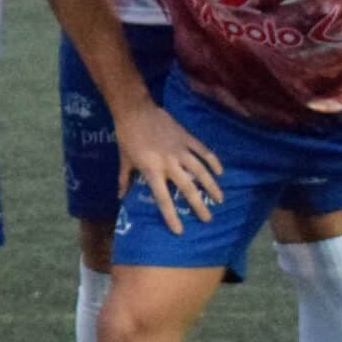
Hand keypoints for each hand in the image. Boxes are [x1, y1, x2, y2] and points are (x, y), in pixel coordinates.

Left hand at [114, 102, 224, 233]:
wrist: (135, 110)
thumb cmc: (127, 136)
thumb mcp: (124, 160)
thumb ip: (124, 179)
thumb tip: (121, 197)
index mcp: (152, 170)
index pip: (163, 198)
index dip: (171, 216)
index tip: (179, 230)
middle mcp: (169, 163)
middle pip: (187, 188)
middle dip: (199, 205)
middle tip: (208, 219)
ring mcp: (180, 150)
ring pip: (200, 171)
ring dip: (211, 186)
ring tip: (219, 199)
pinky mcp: (187, 137)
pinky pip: (204, 151)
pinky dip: (213, 161)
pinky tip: (220, 172)